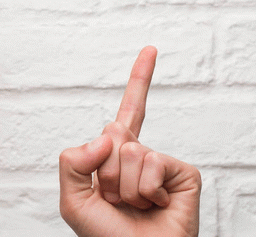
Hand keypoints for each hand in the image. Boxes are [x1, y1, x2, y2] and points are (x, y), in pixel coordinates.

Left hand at [59, 46, 200, 236]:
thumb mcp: (73, 201)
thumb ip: (72, 163)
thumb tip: (107, 134)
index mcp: (116, 155)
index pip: (127, 111)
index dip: (140, 80)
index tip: (151, 50)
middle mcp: (140, 154)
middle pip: (112, 134)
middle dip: (106, 172)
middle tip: (117, 201)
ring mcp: (161, 163)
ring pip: (129, 151)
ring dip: (125, 187)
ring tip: (135, 207)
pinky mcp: (183, 173)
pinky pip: (152, 163)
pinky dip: (146, 191)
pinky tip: (155, 206)